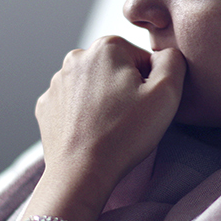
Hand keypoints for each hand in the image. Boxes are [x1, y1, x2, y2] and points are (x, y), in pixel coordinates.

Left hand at [36, 36, 185, 189]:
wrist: (81, 174)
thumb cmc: (125, 134)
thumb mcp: (167, 91)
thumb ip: (173, 61)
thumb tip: (165, 55)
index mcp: (107, 47)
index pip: (143, 59)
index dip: (151, 84)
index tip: (145, 104)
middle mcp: (77, 57)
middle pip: (118, 69)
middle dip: (127, 89)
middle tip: (130, 117)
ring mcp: (57, 82)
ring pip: (96, 86)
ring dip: (107, 101)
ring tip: (112, 127)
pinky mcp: (47, 105)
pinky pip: (75, 103)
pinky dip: (86, 114)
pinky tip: (93, 132)